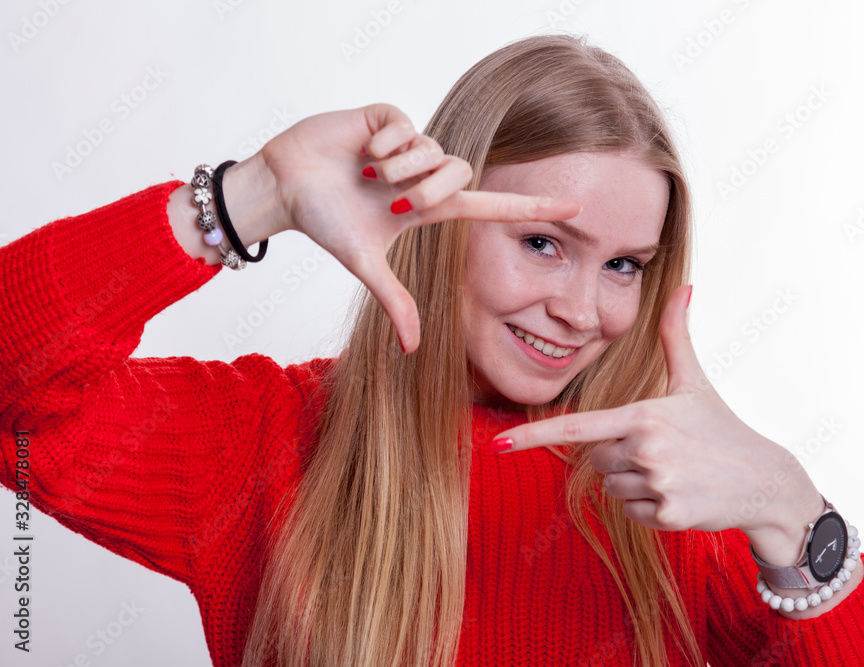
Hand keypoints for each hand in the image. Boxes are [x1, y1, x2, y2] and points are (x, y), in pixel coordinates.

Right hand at [234, 104, 580, 352]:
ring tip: (365, 173)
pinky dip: (382, 142)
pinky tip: (360, 149)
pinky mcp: (386, 117)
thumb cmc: (323, 222)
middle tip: (392, 199)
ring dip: (397, 167)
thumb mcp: (364, 263)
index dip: (532, 207)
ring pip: (431, 149)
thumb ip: (394, 302)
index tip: (577, 208)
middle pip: (460, 173)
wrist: (283, 186)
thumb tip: (414, 351)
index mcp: (427, 207)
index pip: (490, 207)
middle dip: (427, 188)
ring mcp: (407, 145)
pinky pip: (405, 125)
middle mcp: (424, 174)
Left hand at [490, 284, 823, 564]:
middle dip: (619, 456)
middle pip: (595, 459)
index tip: (500, 444)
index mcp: (643, 415)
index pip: (577, 427)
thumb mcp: (695, 381)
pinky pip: (629, 512)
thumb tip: (684, 286)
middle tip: (661, 451)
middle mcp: (645, 449)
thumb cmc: (722, 427)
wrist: (765, 481)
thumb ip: (676, 335)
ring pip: (611, 487)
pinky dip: (647, 506)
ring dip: (632, 482)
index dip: (534, 436)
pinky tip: (679, 493)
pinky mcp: (667, 515)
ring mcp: (656, 484)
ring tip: (673, 471)